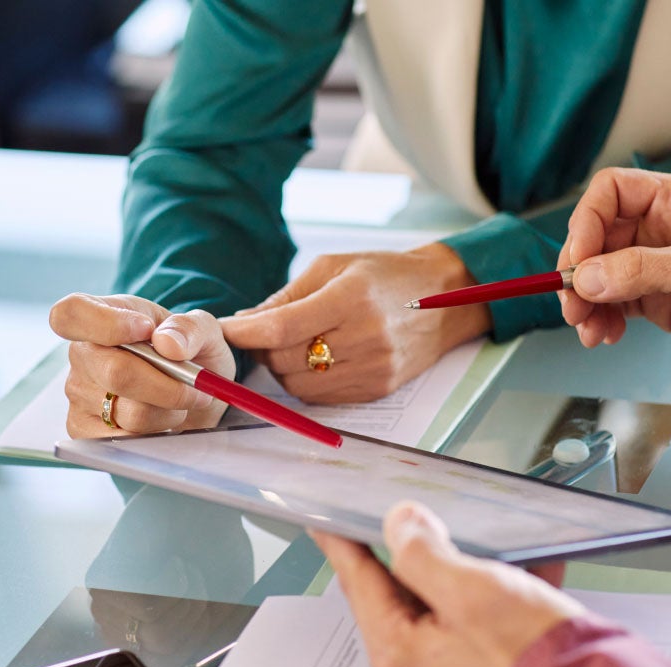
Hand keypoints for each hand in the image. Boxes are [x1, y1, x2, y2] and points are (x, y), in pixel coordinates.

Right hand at [48, 293, 233, 437]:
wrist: (195, 392)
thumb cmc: (190, 352)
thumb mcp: (202, 329)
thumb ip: (189, 328)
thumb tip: (167, 343)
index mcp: (100, 315)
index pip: (72, 314)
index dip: (105, 324)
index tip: (146, 331)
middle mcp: (82, 354)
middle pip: (116, 372)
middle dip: (168, 386)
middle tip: (197, 389)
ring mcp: (78, 393)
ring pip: (131, 412)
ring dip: (169, 411)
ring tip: (177, 401)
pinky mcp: (83, 429)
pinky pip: (126, 439)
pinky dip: (157, 432)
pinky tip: (162, 420)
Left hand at [219, 244, 490, 403]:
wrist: (444, 298)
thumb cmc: (385, 275)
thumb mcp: (335, 267)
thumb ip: (288, 296)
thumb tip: (244, 321)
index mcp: (352, 298)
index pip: (284, 326)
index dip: (248, 332)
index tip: (226, 329)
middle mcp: (366, 337)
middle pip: (287, 359)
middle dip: (265, 347)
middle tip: (264, 332)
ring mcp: (374, 368)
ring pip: (299, 384)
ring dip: (284, 368)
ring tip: (294, 344)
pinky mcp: (378, 389)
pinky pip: (322, 395)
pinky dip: (307, 380)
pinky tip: (317, 359)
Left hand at [311, 502, 583, 666]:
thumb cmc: (534, 662)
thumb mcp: (472, 592)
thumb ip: (424, 553)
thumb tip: (399, 524)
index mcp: (400, 647)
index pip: (357, 578)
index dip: (340, 539)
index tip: (323, 517)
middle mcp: (418, 662)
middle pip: (400, 584)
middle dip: (417, 544)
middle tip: (416, 511)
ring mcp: (451, 664)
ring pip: (446, 594)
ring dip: (470, 562)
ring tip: (494, 540)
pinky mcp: (487, 661)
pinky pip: (483, 611)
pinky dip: (503, 585)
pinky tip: (532, 567)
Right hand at [559, 168, 670, 388]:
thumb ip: (639, 269)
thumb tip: (585, 278)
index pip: (612, 192)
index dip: (586, 223)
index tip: (577, 263)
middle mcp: (664, 226)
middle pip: (596, 235)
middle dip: (579, 271)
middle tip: (572, 305)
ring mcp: (656, 262)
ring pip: (598, 271)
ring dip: (585, 300)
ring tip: (587, 328)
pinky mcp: (653, 296)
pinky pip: (609, 300)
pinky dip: (599, 317)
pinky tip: (605, 335)